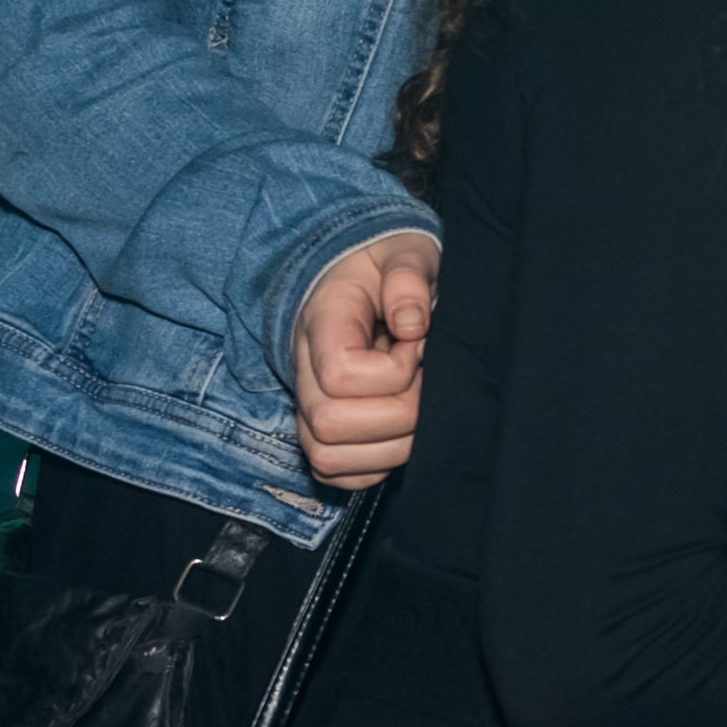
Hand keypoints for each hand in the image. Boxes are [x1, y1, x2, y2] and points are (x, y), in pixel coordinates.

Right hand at [291, 231, 437, 484]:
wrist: (361, 281)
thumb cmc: (384, 268)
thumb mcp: (403, 250)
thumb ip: (408, 275)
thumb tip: (412, 324)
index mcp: (321, 326)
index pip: (341, 375)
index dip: (393, 372)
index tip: (416, 344)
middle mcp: (304, 374)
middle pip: (331, 427)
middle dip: (398, 415)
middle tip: (423, 382)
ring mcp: (308, 410)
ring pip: (330, 461)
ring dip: (393, 445)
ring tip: (415, 404)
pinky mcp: (324, 437)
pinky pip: (341, 476)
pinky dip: (380, 465)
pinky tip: (402, 430)